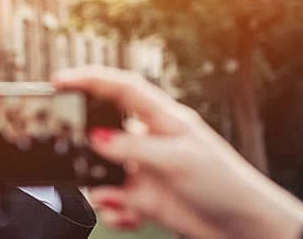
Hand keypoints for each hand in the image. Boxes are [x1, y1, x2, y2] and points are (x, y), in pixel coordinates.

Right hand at [52, 67, 302, 238]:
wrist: (244, 227)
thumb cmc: (223, 184)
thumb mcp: (178, 159)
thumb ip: (133, 147)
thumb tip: (95, 139)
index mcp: (163, 119)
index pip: (121, 88)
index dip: (90, 78)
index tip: (59, 80)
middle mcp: (149, 141)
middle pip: (101, 130)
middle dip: (82, 144)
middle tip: (66, 154)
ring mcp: (143, 170)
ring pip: (100, 171)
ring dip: (98, 187)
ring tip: (110, 200)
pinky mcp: (142, 198)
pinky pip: (111, 201)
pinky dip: (112, 211)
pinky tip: (126, 217)